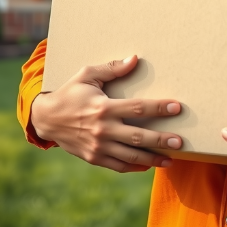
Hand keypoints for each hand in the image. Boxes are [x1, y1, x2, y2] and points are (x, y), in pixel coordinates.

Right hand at [31, 55, 182, 172]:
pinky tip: (149, 165)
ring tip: (171, 159)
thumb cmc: (70, 92)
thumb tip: (135, 59)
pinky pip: (118, 165)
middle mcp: (103, 130)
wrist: (46, 118)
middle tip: (180, 142)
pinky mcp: (94, 158)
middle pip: (138, 137)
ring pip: (131, 156)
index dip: (158, 108)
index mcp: (104, 108)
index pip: (137, 108)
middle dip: (161, 140)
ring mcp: (98, 147)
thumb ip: (112, 68)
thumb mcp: (87, 75)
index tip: (176, 107)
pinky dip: (135, 167)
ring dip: (152, 158)